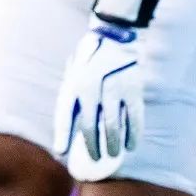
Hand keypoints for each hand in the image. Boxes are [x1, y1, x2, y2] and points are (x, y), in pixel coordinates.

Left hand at [53, 21, 141, 180]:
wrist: (114, 38)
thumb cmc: (89, 66)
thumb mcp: (74, 78)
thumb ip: (70, 103)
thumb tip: (64, 136)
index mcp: (74, 83)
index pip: (65, 113)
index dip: (62, 133)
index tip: (61, 152)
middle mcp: (92, 87)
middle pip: (91, 125)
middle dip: (93, 145)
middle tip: (95, 158)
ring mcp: (114, 88)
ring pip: (114, 125)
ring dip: (113, 144)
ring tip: (112, 155)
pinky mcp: (133, 90)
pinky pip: (134, 118)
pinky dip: (133, 135)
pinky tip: (130, 146)